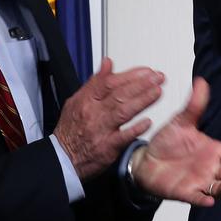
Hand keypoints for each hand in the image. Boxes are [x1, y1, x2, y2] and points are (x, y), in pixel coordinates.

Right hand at [55, 58, 163, 178]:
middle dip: (142, 84)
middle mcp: (94, 113)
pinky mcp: (107, 147)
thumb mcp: (77, 100)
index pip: (110, 82)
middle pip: (119, 94)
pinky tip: (148, 122)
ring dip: (142, 100)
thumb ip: (95, 81)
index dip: (130, 75)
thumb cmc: (71, 129)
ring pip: (123, 111)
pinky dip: (135, 129)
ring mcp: (100, 130)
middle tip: (158, 78)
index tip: (146, 71)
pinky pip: (122, 137)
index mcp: (87, 100)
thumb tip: (108, 63)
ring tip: (157, 92)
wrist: (63, 157)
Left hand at [130, 77, 220, 206]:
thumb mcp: (181, 122)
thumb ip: (194, 105)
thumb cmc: (167, 141)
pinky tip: (208, 201)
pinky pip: (198, 199)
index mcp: (214, 151)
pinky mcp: (186, 193)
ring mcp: (200, 182)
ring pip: (219, 188)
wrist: (145, 159)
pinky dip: (204, 200)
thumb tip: (202, 81)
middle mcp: (210, 168)